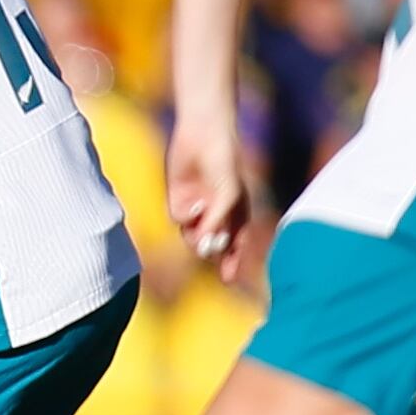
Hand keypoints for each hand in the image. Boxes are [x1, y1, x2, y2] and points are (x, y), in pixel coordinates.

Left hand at [164, 115, 253, 282]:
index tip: (228, 279)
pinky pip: (179, 219)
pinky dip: (186, 216)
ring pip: (192, 236)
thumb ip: (218, 222)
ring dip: (196, 235)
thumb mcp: (228, 195)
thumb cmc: (225, 163)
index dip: (232, 263)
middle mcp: (216, 215)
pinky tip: (196, 201)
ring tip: (204, 219)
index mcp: (237, 214)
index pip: (235, 245)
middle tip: (209, 245)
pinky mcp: (178, 200)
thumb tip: (205, 248)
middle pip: (211, 245)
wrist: (203, 135)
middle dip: (210, 249)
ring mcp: (197, 209)